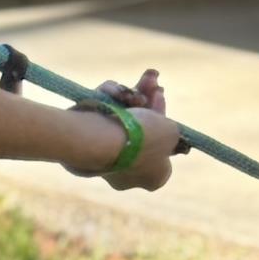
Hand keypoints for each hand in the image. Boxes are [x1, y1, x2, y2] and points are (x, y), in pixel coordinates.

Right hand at [86, 69, 183, 191]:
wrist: (102, 140)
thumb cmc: (143, 140)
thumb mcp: (171, 132)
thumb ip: (172, 129)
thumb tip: (165, 128)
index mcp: (153, 178)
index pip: (163, 146)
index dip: (163, 120)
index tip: (160, 97)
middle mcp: (131, 173)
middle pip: (142, 130)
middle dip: (146, 102)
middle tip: (151, 82)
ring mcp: (107, 158)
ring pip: (122, 119)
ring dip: (129, 96)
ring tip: (132, 86)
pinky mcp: (86, 141)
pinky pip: (102, 115)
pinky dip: (109, 98)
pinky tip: (115, 91)